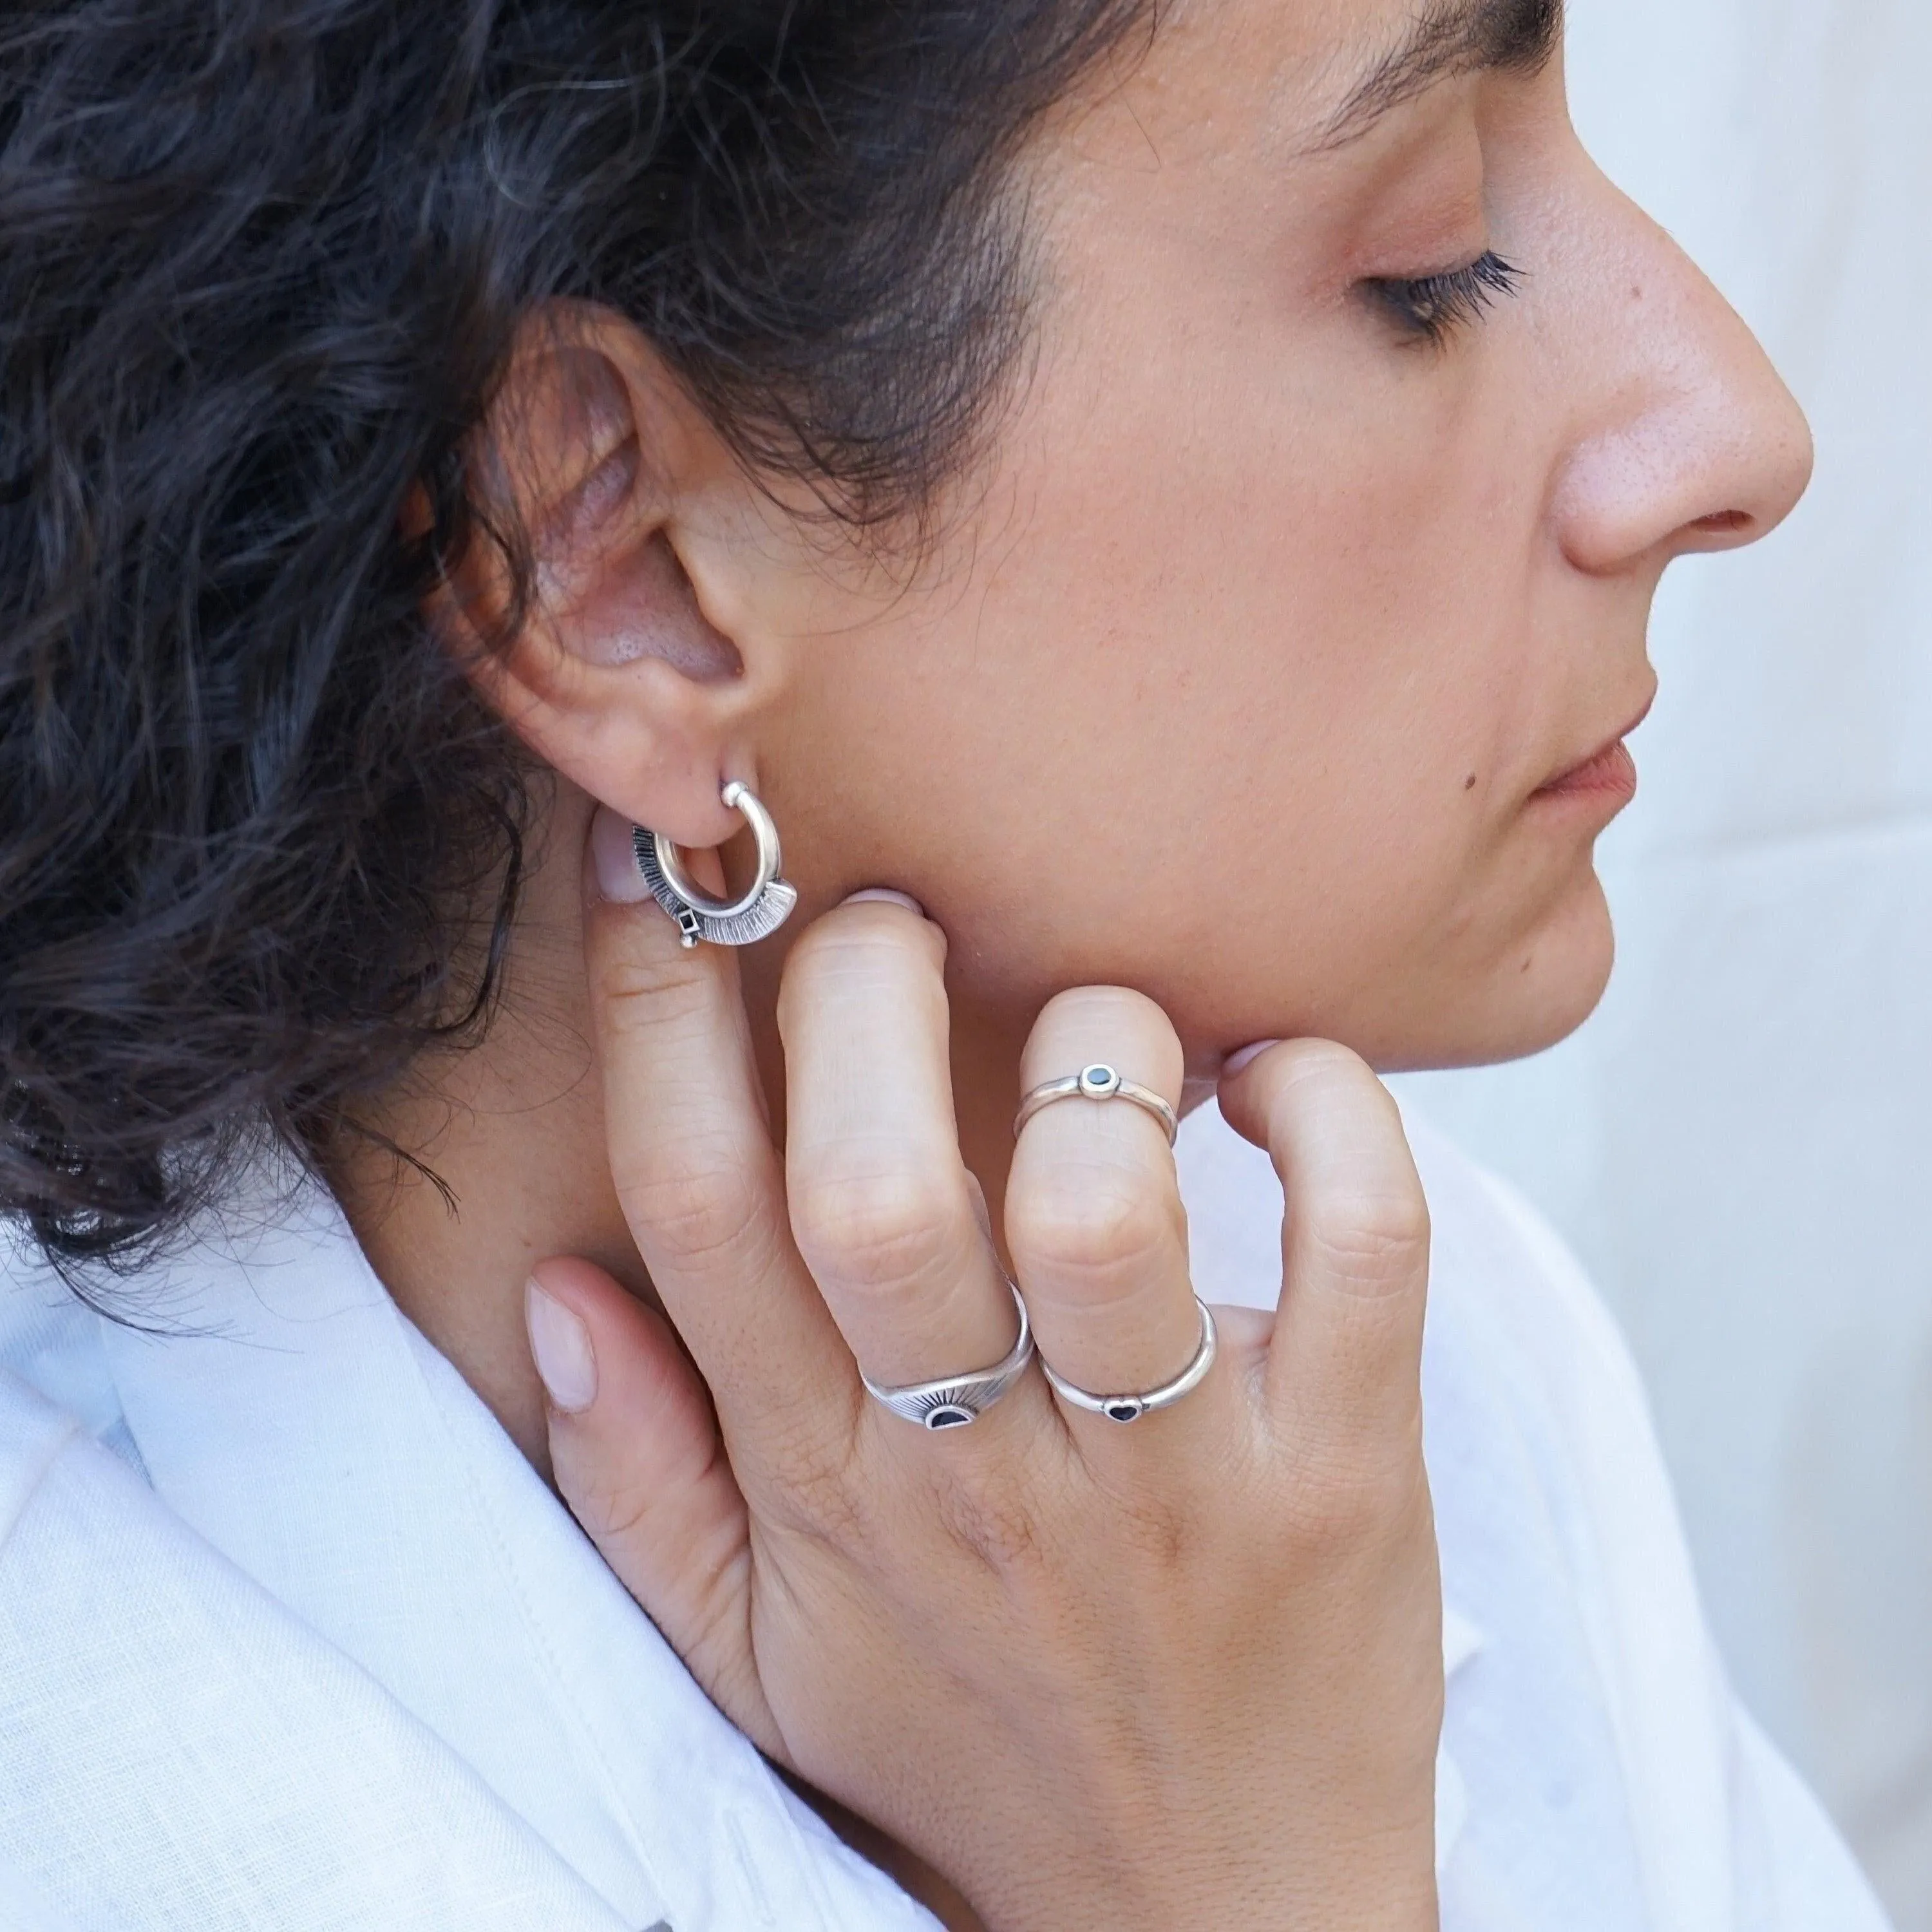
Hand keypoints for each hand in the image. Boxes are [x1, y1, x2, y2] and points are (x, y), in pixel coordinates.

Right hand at [527, 828, 1442, 1931]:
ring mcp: (1171, 1479)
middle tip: (893, 920)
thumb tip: (554, 1287)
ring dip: (1103, 1052)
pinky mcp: (1342, 1476)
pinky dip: (1333, 1114)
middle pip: (879, 1188)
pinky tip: (1279, 1077)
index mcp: (828, 1492)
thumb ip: (637, 1483)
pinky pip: (1365, 1249)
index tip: (667, 867)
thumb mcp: (757, 1660)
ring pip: (1107, 1206)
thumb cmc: (972, 1754)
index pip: (698, 1213)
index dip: (656, 1009)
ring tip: (1105, 1024)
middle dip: (862, 992)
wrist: (1208, 1928)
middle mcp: (981, 1473)